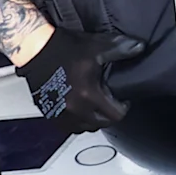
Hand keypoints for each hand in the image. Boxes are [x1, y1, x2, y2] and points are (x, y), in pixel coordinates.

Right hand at [21, 26, 137, 130]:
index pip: (116, 115)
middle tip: (110, 102)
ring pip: (84, 127)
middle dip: (109, 115)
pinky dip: (76, 120)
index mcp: (88, 95)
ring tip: (94, 106)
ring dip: (92, 120)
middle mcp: (74, 109)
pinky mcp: (49, 112)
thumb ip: (122, 49)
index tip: (123, 100)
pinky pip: (68, 126)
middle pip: (101, 124)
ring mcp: (60, 113)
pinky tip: (78, 107)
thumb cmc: (63, 48)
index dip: (124, 108)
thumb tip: (140, 48)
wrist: (35, 50)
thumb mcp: (98, 46)